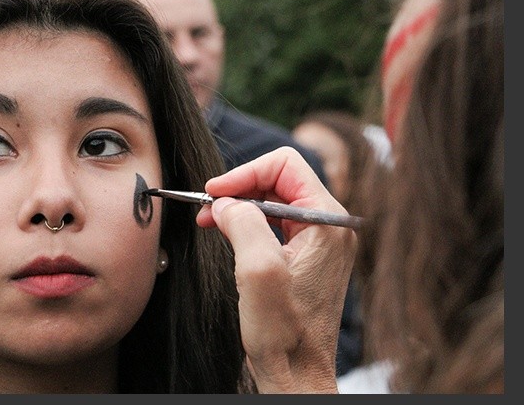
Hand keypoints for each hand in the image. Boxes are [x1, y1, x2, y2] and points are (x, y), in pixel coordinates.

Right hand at [197, 147, 356, 392]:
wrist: (296, 373)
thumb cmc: (283, 332)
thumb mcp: (257, 269)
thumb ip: (243, 222)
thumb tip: (225, 202)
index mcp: (327, 222)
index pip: (285, 165)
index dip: (244, 172)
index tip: (213, 191)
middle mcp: (330, 227)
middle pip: (279, 180)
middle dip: (239, 189)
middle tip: (207, 208)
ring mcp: (320, 242)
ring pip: (274, 201)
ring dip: (240, 206)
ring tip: (211, 221)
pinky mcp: (307, 257)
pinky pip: (276, 224)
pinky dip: (248, 223)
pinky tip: (228, 234)